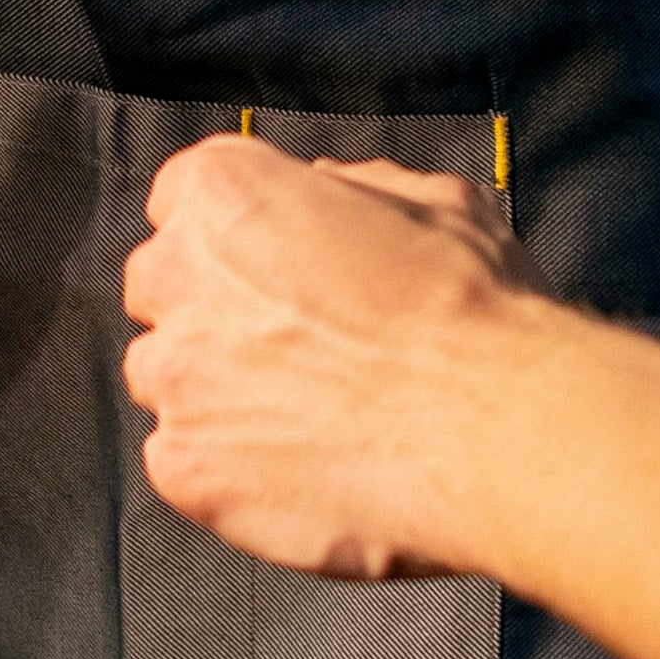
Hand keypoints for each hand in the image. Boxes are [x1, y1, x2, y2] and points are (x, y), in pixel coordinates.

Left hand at [122, 140, 541, 582]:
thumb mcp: (429, 201)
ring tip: (309, 415)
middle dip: (215, 312)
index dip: (237, 236)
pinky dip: (229, 468)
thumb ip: (348, 190)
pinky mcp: (184, 468)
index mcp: (225, 191)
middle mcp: (176, 276)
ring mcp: (174, 378)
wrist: (497, 429)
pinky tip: (303, 468)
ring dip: (217, 391)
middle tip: (300, 347)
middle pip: (162, 289)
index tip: (277, 267)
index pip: (184, 200)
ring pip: (167, 379)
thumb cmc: (474, 307)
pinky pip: (183, 461)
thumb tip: (321, 194)